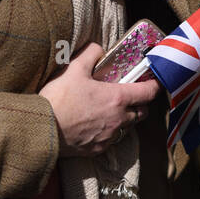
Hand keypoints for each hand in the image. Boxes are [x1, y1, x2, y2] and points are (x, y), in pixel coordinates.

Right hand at [39, 41, 161, 156]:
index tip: (156, 81)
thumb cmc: (59, 99)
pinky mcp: (98, 150)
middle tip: (132, 95)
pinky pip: (112, 140)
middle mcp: (119, 119)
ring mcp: (109, 137)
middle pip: (142, 113)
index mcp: (117, 98)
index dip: (155, 86)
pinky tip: (97, 125)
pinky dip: (110, 132)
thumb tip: (98, 49)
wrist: (43, 130)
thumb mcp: (74, 69)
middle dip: (141, 104)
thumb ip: (90, 54)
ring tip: (113, 110)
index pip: (148, 93)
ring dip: (126, 119)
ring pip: (128, 128)